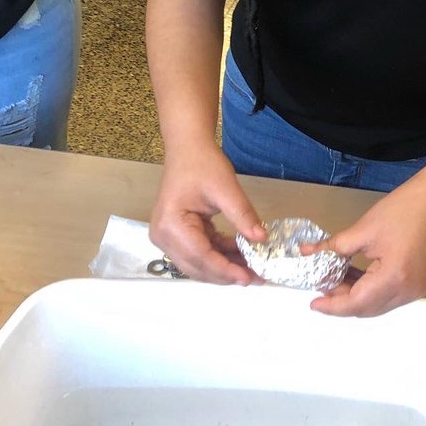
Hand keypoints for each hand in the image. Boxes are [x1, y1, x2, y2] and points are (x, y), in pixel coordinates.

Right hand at [148, 143, 266, 284]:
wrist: (188, 148)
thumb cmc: (202, 163)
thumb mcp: (226, 187)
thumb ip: (242, 214)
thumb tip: (261, 240)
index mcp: (170, 225)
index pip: (200, 256)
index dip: (225, 270)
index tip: (249, 277)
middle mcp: (164, 237)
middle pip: (197, 266)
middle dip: (227, 274)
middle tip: (256, 277)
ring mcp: (168, 238)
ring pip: (199, 264)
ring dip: (225, 267)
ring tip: (253, 270)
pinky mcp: (178, 235)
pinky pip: (200, 252)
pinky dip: (220, 255)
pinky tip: (241, 255)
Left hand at [304, 182, 425, 317]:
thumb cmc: (405, 209)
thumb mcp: (365, 229)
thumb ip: (335, 246)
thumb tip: (309, 253)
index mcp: (393, 279)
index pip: (356, 303)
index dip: (332, 305)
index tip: (314, 302)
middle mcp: (408, 292)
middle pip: (368, 309)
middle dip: (343, 300)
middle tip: (323, 284)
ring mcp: (417, 290)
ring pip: (379, 304)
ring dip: (357, 296)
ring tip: (337, 277)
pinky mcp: (420, 283)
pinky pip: (391, 295)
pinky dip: (372, 290)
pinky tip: (358, 274)